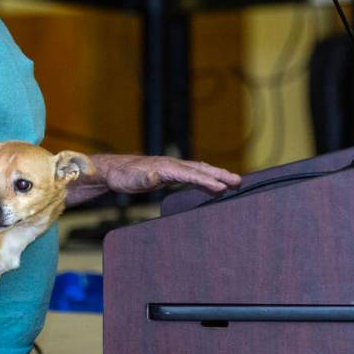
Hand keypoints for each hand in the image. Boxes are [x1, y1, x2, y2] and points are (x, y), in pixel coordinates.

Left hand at [95, 154, 241, 193]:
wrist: (115, 170)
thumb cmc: (124, 176)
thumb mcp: (132, 180)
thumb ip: (145, 178)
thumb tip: (156, 175)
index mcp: (167, 167)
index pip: (191, 174)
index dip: (207, 181)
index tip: (222, 187)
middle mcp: (173, 165)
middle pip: (201, 169)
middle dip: (220, 175)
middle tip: (239, 181)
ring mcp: (173, 168)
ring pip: (199, 170)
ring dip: (216, 175)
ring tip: (234, 180)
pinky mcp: (171, 174)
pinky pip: (193, 174)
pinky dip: (205, 177)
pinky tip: (212, 181)